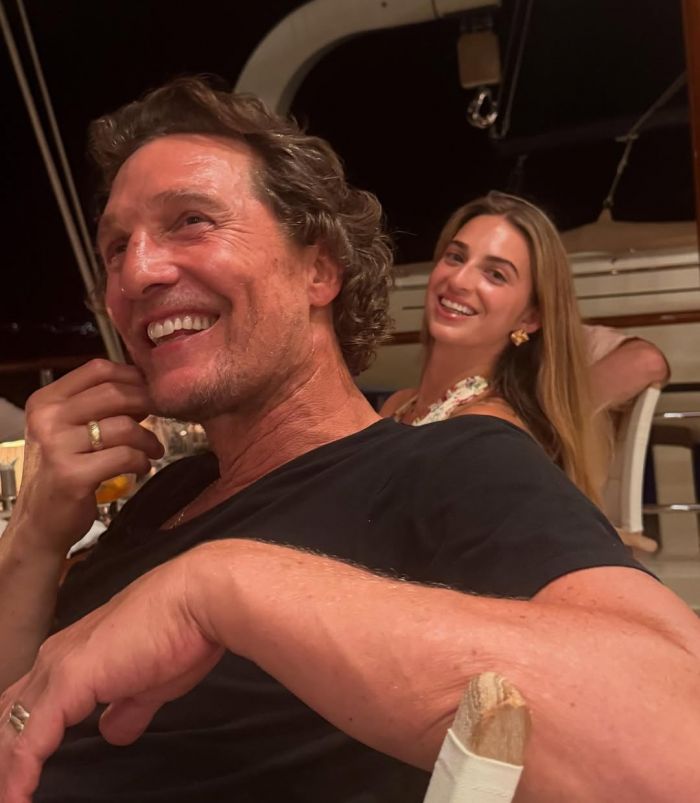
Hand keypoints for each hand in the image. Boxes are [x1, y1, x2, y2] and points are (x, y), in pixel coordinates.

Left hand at [0, 554, 223, 801]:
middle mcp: (56, 657)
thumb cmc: (183, 631)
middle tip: (5, 796)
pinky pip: (28, 741)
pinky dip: (17, 776)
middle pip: (7, 718)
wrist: (197, 600)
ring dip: (5, 771)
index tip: (16, 781)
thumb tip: (112, 729)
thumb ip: (127, 708)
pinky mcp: (67, 681)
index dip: (17, 745)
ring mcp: (58, 668)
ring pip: (9, 732)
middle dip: (2, 759)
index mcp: (74, 655)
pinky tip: (16, 800)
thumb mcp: (150, 683)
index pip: (27, 706)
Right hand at [10, 359, 163, 557]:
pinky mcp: (72, 475)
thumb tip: (143, 386)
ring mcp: (57, 447)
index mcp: (46, 401)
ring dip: (149, 439)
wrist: (40, 523)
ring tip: (153, 450)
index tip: (151, 390)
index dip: (132, 377)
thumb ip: (97, 406)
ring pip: (124, 426)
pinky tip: (141, 468)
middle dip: (148, 403)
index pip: (98, 370)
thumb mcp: (69, 430)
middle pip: (114, 393)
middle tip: (162, 416)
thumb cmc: (62, 472)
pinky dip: (141, 461)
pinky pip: (125, 456)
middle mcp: (47, 419)